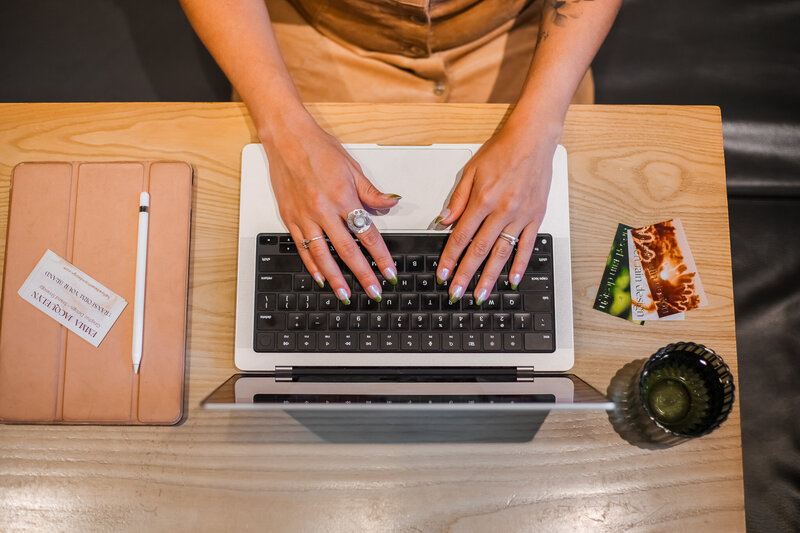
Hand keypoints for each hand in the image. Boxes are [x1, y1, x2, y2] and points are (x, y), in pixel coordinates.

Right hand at [262, 116, 400, 303]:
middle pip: (347, 251)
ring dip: (335, 278)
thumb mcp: (352, 168)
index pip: (367, 235)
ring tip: (345, 294)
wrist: (286, 137)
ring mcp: (304, 216)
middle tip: (373, 292)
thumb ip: (372, 192)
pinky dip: (312, 265)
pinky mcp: (289, 217)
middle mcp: (323, 210)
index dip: (380, 256)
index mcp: (343, 198)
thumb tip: (391, 203)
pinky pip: (302, 247)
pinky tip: (320, 277)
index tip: (389, 271)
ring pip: (322, 255)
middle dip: (362, 275)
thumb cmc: (318, 148)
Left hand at [435, 118, 559, 302]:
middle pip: (480, 250)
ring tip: (481, 294)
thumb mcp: (471, 170)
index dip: (450, 257)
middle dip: (466, 274)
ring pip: (502, 253)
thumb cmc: (502, 150)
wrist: (533, 139)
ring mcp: (521, 216)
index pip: (461, 236)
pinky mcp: (535, 217)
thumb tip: (445, 221)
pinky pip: (527, 246)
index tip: (443, 273)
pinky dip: (519, 265)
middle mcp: (502, 211)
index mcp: (483, 199)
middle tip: (457, 293)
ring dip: (490, 277)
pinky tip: (512, 280)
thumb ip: (458, 199)